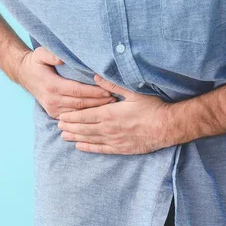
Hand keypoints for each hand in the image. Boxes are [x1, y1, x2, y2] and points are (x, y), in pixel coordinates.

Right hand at [16, 47, 117, 118]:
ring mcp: (52, 108)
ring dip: (94, 110)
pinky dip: (85, 115)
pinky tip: (97, 113)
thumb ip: (51, 55)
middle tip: (114, 100)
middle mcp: (52, 100)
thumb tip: (61, 59)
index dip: (93, 92)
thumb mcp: (40, 54)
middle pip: (80, 103)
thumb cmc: (36, 63)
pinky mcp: (53, 113)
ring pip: (77, 112)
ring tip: (110, 106)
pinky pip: (72, 116)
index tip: (108, 91)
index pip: (77, 91)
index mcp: (51, 86)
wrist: (24, 74)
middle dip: (98, 102)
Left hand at [57, 74, 173, 154]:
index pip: (85, 116)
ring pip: (90, 139)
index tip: (61, 116)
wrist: (168, 127)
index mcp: (110, 114)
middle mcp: (109, 129)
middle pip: (84, 128)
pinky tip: (80, 147)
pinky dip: (89, 148)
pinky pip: (101, 149)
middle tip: (58, 126)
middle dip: (70, 127)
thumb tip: (96, 76)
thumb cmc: (152, 107)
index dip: (72, 117)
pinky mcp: (121, 148)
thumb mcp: (133, 91)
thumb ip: (112, 84)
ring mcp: (115, 140)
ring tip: (64, 136)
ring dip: (76, 138)